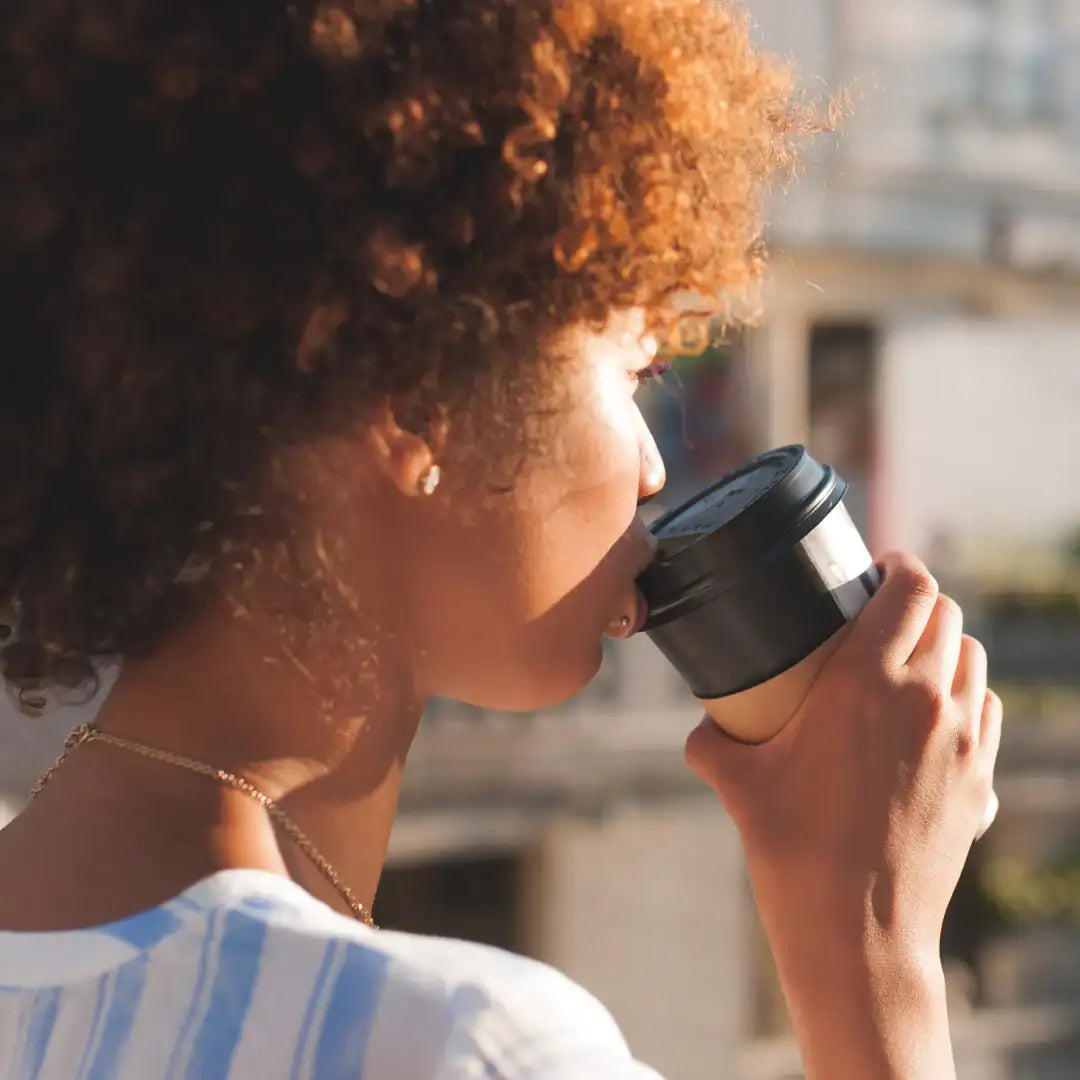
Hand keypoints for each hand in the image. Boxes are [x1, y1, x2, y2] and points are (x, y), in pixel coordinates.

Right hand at [685, 552, 1001, 1078]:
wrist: (859, 935)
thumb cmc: (792, 852)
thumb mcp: (735, 782)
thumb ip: (709, 740)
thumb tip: (700, 726)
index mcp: (867, 683)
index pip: (912, 587)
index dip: (899, 565)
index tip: (876, 568)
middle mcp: (927, 700)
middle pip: (947, 615)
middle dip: (916, 603)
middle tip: (879, 614)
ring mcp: (965, 741)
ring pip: (974, 659)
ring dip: (945, 646)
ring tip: (908, 661)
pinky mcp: (981, 780)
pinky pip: (987, 710)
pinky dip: (965, 696)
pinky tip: (931, 718)